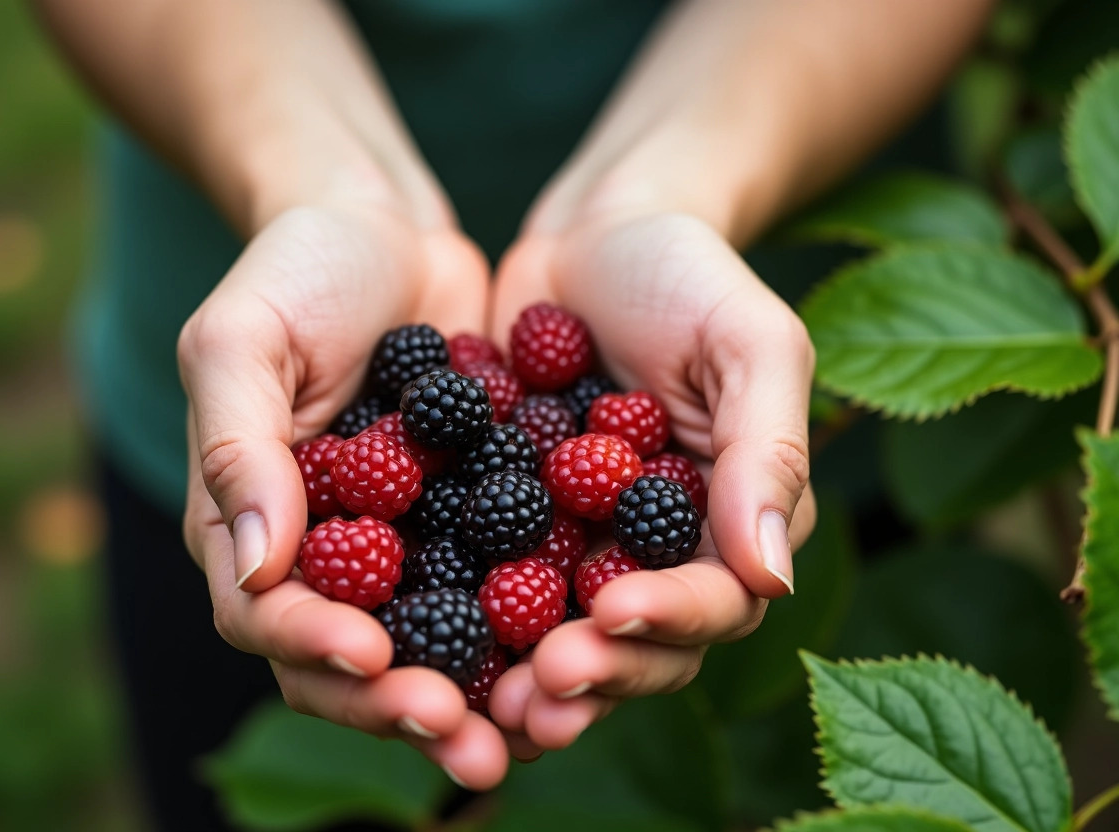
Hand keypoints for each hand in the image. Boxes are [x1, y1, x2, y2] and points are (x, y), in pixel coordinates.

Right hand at [177, 205, 510, 788]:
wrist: (388, 227)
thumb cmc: (297, 269)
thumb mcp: (243, 339)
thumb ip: (238, 447)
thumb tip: (255, 567)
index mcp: (254, 523)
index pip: (268, 614)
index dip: (315, 647)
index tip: (376, 655)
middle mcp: (331, 554)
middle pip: (357, 661)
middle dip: (408, 706)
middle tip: (471, 740)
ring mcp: (407, 544)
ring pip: (438, 647)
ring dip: (484, 695)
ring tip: (540, 728)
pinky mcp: (476, 521)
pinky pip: (504, 587)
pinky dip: (538, 626)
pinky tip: (587, 648)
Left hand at [487, 211, 817, 750]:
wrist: (592, 233)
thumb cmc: (689, 274)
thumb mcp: (750, 344)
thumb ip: (765, 454)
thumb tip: (773, 577)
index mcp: (727, 525)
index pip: (715, 601)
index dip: (668, 620)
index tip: (611, 615)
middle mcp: (652, 554)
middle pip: (635, 645)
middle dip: (591, 674)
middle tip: (536, 690)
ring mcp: (577, 548)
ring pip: (556, 639)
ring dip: (520, 679)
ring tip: (477, 704)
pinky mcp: (505, 532)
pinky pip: (480, 588)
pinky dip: (453, 622)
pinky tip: (410, 646)